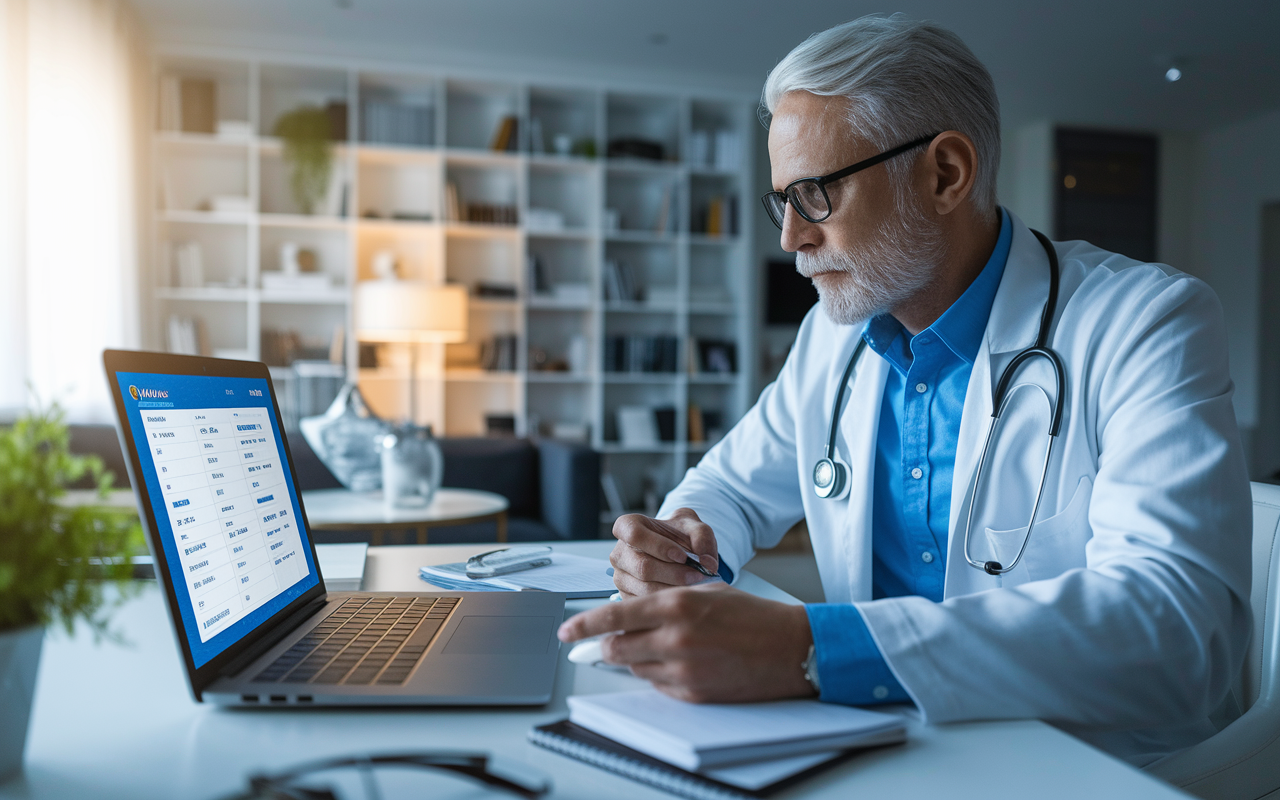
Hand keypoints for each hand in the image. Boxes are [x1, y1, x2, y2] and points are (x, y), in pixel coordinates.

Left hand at [557, 583, 814, 703]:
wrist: (791, 647)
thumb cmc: (752, 616)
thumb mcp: (704, 593)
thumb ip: (664, 603)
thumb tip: (628, 615)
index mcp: (676, 606)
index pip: (613, 618)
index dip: (582, 626)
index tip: (565, 631)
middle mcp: (674, 639)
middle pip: (615, 650)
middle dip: (610, 645)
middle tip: (616, 640)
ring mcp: (683, 670)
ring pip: (635, 670)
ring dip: (638, 660)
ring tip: (665, 646)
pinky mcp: (693, 694)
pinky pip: (658, 686)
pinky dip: (660, 675)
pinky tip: (684, 662)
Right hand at [609, 508, 719, 597]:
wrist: (677, 552)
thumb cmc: (681, 535)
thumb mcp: (694, 526)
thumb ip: (703, 537)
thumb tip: (708, 563)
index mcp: (627, 526)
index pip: (634, 534)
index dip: (658, 546)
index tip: (682, 556)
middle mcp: (619, 553)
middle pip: (642, 567)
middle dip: (673, 573)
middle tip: (698, 576)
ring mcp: (620, 577)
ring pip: (645, 589)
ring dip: (673, 589)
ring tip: (694, 586)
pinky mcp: (626, 597)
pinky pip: (646, 604)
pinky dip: (667, 602)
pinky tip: (684, 596)